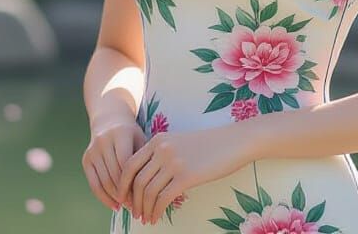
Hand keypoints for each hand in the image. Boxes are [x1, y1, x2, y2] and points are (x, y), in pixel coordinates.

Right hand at [82, 118, 145, 212]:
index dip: (135, 183)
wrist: (108, 120)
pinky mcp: (86, 159)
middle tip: (138, 206)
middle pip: (115, 174)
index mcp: (121, 134)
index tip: (145, 196)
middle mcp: (104, 141)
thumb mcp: (141, 140)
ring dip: (116, 197)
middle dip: (126, 193)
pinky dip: (103, 197)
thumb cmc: (131, 134)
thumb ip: (145, 159)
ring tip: (129, 207)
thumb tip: (153, 189)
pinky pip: (94, 183)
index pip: (127, 164)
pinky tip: (114, 206)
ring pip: (104, 181)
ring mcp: (93, 150)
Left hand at [117, 125, 249, 225]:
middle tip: (134, 212)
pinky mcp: (187, 176)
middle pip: (137, 180)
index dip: (123, 184)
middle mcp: (161, 149)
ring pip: (148, 191)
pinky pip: (163, 198)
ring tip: (145, 218)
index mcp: (157, 140)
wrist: (234, 141)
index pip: (130, 165)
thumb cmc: (208, 145)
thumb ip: (161, 155)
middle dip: (132, 200)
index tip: (124, 198)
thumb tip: (146, 180)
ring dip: (144, 209)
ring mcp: (173, 162)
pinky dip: (156, 211)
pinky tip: (156, 217)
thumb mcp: (178, 143)